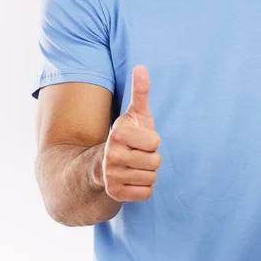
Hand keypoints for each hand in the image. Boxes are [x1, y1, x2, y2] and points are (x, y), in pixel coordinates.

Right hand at [103, 65, 161, 201]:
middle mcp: (111, 155)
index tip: (140, 139)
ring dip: (148, 172)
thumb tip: (141, 66)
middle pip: (155, 161)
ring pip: (151, 177)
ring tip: (135, 165)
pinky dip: (144, 187)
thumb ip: (141, 91)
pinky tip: (132, 179)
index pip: (155, 142)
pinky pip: (146, 193)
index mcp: (118, 133)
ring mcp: (111, 176)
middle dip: (152, 158)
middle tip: (138, 154)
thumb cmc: (129, 135)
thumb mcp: (136, 113)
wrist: (105, 163)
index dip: (152, 140)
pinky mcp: (115, 194)